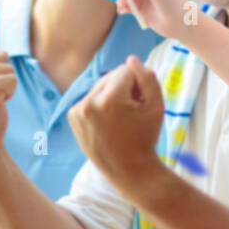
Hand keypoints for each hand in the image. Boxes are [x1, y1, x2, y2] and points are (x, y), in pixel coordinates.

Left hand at [68, 56, 164, 202]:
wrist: (127, 169)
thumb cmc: (145, 137)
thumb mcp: (156, 106)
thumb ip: (147, 78)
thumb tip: (131, 59)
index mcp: (109, 100)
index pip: (126, 70)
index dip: (138, 84)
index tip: (140, 103)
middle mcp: (88, 103)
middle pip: (111, 76)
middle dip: (123, 87)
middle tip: (131, 111)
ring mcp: (77, 110)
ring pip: (100, 86)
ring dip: (111, 94)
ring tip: (120, 118)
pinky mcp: (72, 116)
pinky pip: (90, 98)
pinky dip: (100, 104)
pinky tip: (108, 121)